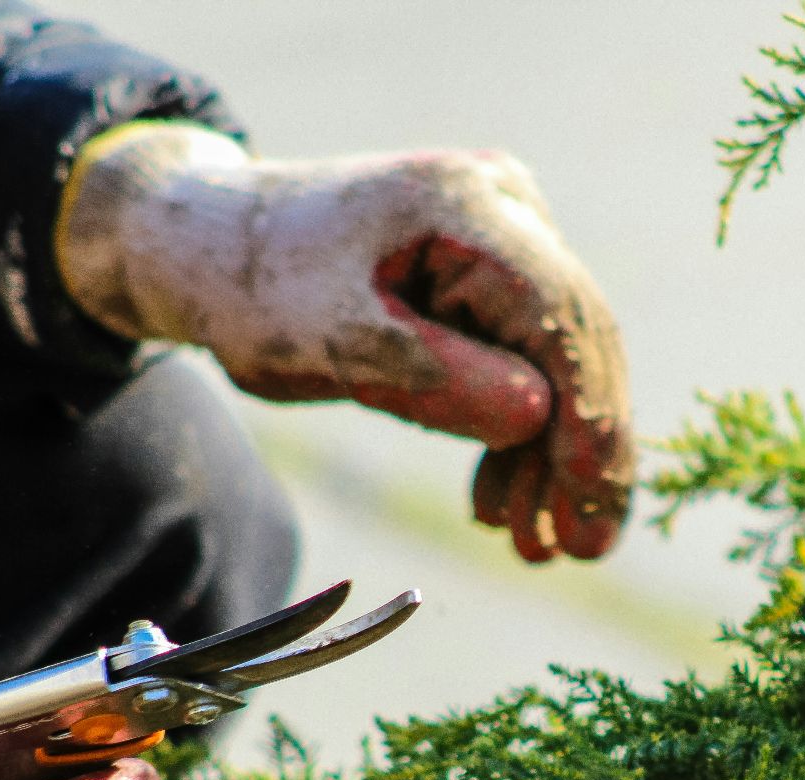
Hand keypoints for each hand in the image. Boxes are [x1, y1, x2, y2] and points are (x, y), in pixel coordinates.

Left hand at [56, 122, 633, 561]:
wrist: (212, 246)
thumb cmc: (257, 288)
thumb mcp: (330, 344)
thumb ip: (433, 378)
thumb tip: (540, 418)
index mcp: (464, 205)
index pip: (559, 314)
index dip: (589, 415)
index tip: (592, 503)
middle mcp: (504, 205)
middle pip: (574, 339)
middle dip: (580, 451)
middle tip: (581, 549)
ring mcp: (505, 234)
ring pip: (557, 358)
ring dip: (548, 456)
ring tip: (533, 546)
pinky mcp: (491, 272)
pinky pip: (526, 357)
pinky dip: (516, 433)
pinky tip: (502, 501)